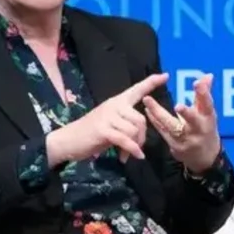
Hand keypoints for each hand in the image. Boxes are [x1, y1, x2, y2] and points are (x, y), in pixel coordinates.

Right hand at [47, 73, 168, 164]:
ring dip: (134, 146)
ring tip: (126, 154)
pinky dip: (131, 150)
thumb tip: (139, 139)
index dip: (152, 83)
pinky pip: (125, 140)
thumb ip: (126, 126)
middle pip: (141, 119)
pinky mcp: (104, 129)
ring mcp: (108, 116)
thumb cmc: (91, 133)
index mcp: (117, 101)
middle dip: (142, 137)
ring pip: (134, 131)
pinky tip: (131, 157)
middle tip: (136, 148)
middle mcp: (114, 105)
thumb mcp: (111, 125)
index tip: (165, 76)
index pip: (137, 89)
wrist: (68, 140)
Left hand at [141, 75, 222, 173]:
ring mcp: (187, 140)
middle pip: (193, 120)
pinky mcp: (176, 146)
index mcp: (208, 118)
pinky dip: (155, 121)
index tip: (197, 82)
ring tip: (147, 100)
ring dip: (158, 114)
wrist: (205, 158)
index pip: (207, 104)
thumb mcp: (208, 113)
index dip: (203, 94)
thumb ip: (204, 94)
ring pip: (172, 126)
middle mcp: (199, 129)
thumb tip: (208, 75)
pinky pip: (163, 132)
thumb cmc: (206, 129)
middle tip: (178, 105)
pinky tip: (147, 110)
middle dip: (187, 113)